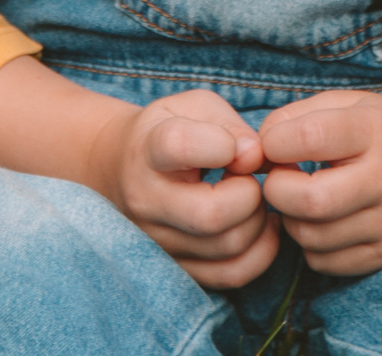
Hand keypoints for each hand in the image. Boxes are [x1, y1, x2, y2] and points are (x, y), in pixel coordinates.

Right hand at [91, 88, 278, 287]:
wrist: (121, 169)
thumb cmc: (168, 131)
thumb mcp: (193, 107)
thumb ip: (230, 124)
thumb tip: (255, 156)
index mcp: (148, 150)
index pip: (179, 146)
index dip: (221, 143)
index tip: (231, 144)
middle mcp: (146, 201)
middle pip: (210, 215)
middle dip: (249, 193)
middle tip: (248, 178)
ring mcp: (159, 241)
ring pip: (227, 248)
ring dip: (257, 221)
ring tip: (249, 199)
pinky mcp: (176, 268)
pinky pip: (231, 275)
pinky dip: (260, 252)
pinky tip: (260, 226)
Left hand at [257, 90, 381, 276]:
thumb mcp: (349, 103)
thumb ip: (296, 117)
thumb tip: (257, 151)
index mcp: (376, 130)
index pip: (308, 138)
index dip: (274, 142)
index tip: (274, 144)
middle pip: (309, 200)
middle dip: (277, 190)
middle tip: (281, 178)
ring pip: (312, 237)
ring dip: (291, 219)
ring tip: (302, 196)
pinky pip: (325, 262)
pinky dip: (310, 244)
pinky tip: (322, 220)